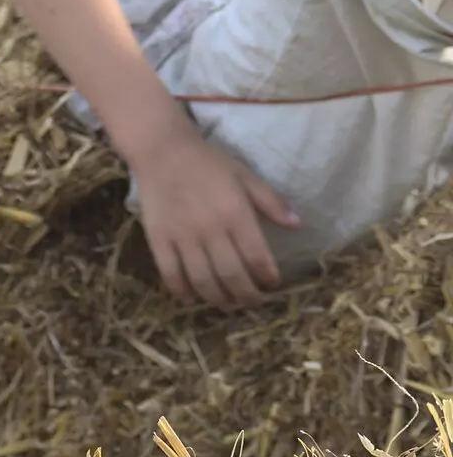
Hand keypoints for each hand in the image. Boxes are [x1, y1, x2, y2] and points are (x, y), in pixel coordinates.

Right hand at [128, 129, 300, 309]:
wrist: (162, 152)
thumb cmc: (208, 163)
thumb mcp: (245, 176)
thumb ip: (271, 202)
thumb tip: (297, 225)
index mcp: (236, 213)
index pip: (257, 256)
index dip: (267, 276)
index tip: (272, 284)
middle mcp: (211, 230)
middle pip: (231, 274)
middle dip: (245, 295)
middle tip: (252, 302)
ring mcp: (182, 237)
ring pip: (202, 280)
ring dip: (217, 298)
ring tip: (226, 304)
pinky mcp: (159, 240)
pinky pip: (170, 273)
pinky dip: (181, 290)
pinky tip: (190, 298)